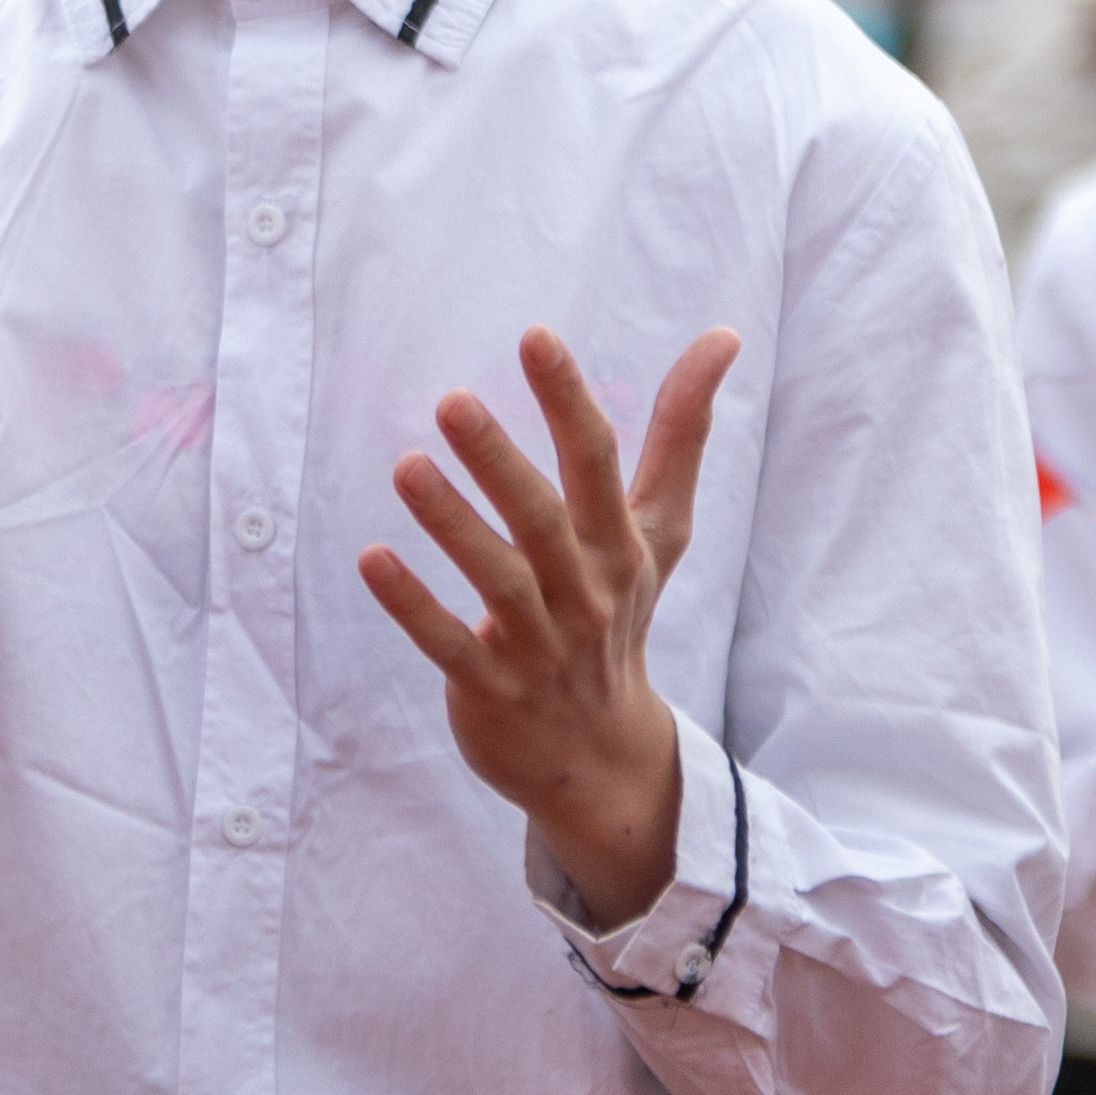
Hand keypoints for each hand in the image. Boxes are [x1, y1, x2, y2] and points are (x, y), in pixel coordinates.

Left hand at [360, 327, 736, 932]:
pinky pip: (450, 644)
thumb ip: (680, 434)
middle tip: (451, 400)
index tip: (536, 338)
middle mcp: (584, 591)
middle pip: (543, 519)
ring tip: (405, 466)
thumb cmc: (619, 615)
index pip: (597, 464)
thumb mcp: (658, 530)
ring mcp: (539, 645)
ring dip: (451, 524)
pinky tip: (371, 559)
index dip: (569, 402)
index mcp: (619, 545)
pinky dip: (412, 606)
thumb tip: (724, 335)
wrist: (603, 759)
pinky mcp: (492, 688)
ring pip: (497, 579)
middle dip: (498, 460)